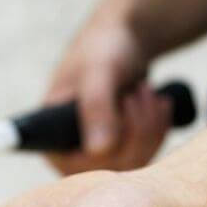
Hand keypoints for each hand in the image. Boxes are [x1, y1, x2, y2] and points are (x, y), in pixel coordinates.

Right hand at [45, 5, 172, 173]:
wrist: (124, 39)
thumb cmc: (103, 47)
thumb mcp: (98, 72)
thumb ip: (96, 107)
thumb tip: (99, 151)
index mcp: (50, 136)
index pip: (77, 166)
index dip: (108, 145)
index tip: (125, 103)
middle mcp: (69, 152)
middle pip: (111, 167)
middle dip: (136, 127)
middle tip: (140, 91)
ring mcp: (95, 155)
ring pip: (133, 165)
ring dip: (149, 126)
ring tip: (146, 91)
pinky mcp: (119, 152)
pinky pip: (146, 158)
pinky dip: (157, 129)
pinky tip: (156, 103)